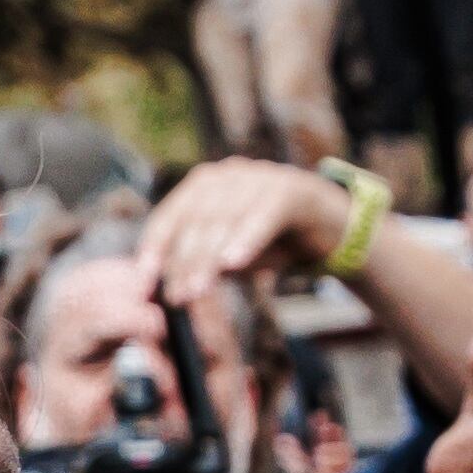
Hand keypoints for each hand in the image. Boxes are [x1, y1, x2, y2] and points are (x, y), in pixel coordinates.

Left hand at [139, 157, 347, 304]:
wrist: (328, 228)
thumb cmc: (269, 242)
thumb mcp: (226, 256)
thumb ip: (199, 265)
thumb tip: (166, 291)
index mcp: (203, 187)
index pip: (170, 215)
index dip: (155, 247)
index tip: (144, 279)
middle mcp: (226, 175)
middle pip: (195, 221)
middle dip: (183, 261)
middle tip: (176, 297)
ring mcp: (257, 177)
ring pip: (225, 220)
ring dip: (209, 258)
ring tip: (198, 290)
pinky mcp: (288, 189)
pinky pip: (263, 216)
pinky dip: (246, 240)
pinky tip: (233, 264)